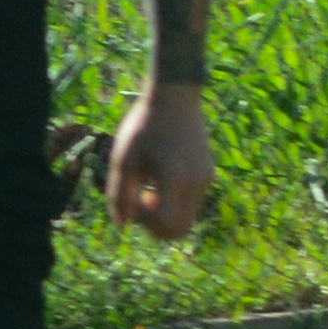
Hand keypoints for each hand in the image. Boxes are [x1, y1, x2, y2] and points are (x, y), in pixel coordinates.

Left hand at [107, 83, 213, 238]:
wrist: (175, 97)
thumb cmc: (143, 125)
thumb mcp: (123, 159)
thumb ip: (119, 194)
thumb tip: (121, 226)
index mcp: (174, 178)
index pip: (165, 225)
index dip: (145, 223)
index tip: (134, 198)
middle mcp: (196, 183)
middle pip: (179, 231)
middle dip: (155, 226)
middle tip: (140, 201)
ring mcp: (206, 180)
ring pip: (187, 220)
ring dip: (165, 215)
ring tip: (149, 188)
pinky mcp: (208, 175)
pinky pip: (191, 204)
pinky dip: (174, 203)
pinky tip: (159, 180)